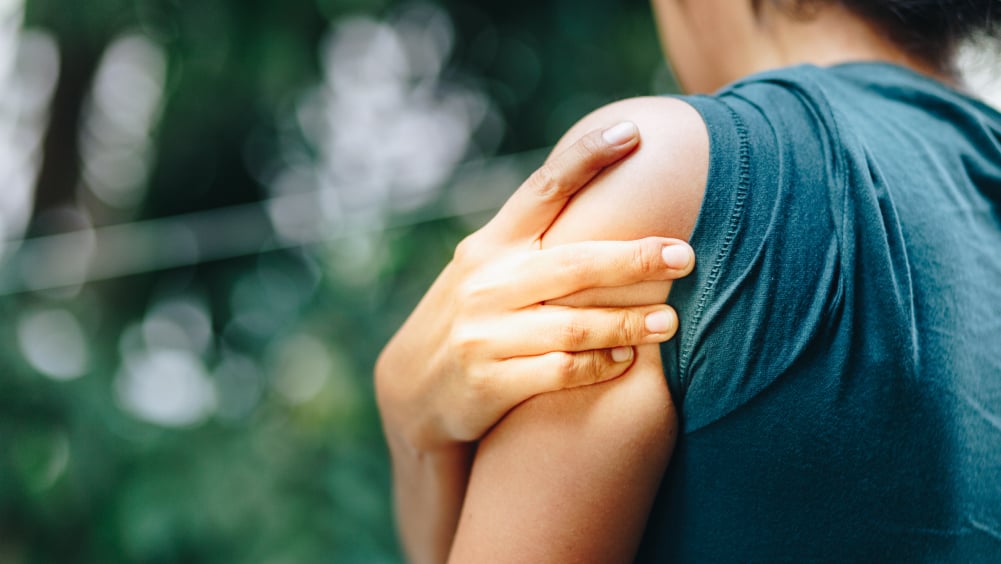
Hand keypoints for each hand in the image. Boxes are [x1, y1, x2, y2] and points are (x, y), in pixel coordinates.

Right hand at [375, 122, 694, 452]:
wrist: (413, 392)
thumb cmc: (471, 320)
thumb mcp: (485, 273)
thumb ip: (531, 246)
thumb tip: (604, 196)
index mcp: (488, 246)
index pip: (542, 190)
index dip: (586, 158)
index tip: (632, 132)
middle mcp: (484, 284)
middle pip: (573, 263)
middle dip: (634, 258)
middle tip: (686, 254)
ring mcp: (484, 334)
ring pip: (572, 323)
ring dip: (628, 322)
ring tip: (671, 322)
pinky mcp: (489, 382)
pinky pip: (559, 370)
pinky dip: (598, 365)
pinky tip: (626, 360)